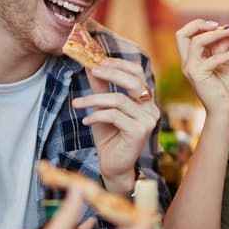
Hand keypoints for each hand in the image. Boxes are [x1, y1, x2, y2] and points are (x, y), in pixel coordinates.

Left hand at [71, 58, 159, 193]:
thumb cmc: (109, 137)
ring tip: (77, 104)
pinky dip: (97, 116)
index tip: (97, 61)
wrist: (113, 166)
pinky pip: (115, 116)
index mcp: (145, 100)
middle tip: (91, 71)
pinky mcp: (139, 132)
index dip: (119, 64)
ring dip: (94, 99)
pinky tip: (86, 121)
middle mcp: (151, 109)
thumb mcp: (102, 108)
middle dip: (110, 73)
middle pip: (133, 81)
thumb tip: (91, 65)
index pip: (138, 72)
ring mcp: (148, 121)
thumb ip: (100, 88)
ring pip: (119, 99)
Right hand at [175, 19, 228, 117]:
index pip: (185, 35)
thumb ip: (221, 47)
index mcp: (191, 59)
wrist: (227, 109)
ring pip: (196, 42)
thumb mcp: (225, 61)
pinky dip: (228, 54)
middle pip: (181, 34)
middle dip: (199, 24)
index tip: (218, 25)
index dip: (199, 25)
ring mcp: (191, 69)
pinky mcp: (198, 76)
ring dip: (216, 35)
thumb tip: (226, 30)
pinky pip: (212, 59)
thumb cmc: (226, 88)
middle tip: (219, 25)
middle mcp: (187, 63)